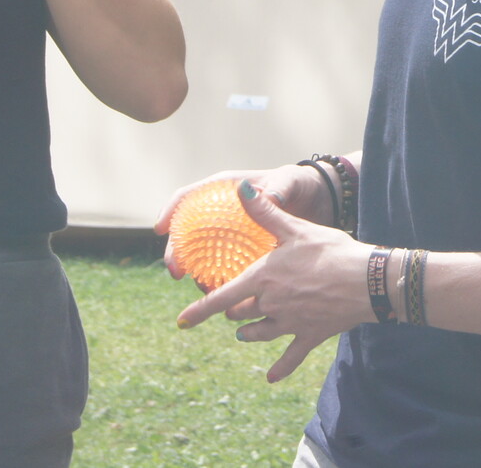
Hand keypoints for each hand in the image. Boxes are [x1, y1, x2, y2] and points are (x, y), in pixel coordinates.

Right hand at [156, 165, 331, 279]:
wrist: (319, 202)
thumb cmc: (300, 186)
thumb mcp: (289, 183)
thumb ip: (276, 189)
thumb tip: (259, 195)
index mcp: (225, 190)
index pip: (188, 198)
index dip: (170, 211)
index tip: (160, 229)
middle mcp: (223, 214)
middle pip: (189, 233)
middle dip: (178, 252)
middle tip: (177, 271)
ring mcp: (231, 235)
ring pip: (206, 256)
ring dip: (199, 273)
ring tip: (201, 289)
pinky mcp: (243, 253)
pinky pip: (227, 269)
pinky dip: (222, 283)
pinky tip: (224, 298)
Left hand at [173, 181, 376, 382]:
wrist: (365, 281)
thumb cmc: (329, 250)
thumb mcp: (295, 228)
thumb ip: (265, 212)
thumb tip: (241, 188)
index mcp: (263, 278)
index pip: (222, 297)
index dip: (199, 311)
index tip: (181, 322)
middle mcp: (271, 304)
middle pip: (241, 313)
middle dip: (233, 312)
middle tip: (231, 310)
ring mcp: (290, 323)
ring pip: (260, 333)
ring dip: (249, 333)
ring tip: (242, 334)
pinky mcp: (310, 335)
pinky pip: (291, 356)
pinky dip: (280, 368)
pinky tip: (270, 378)